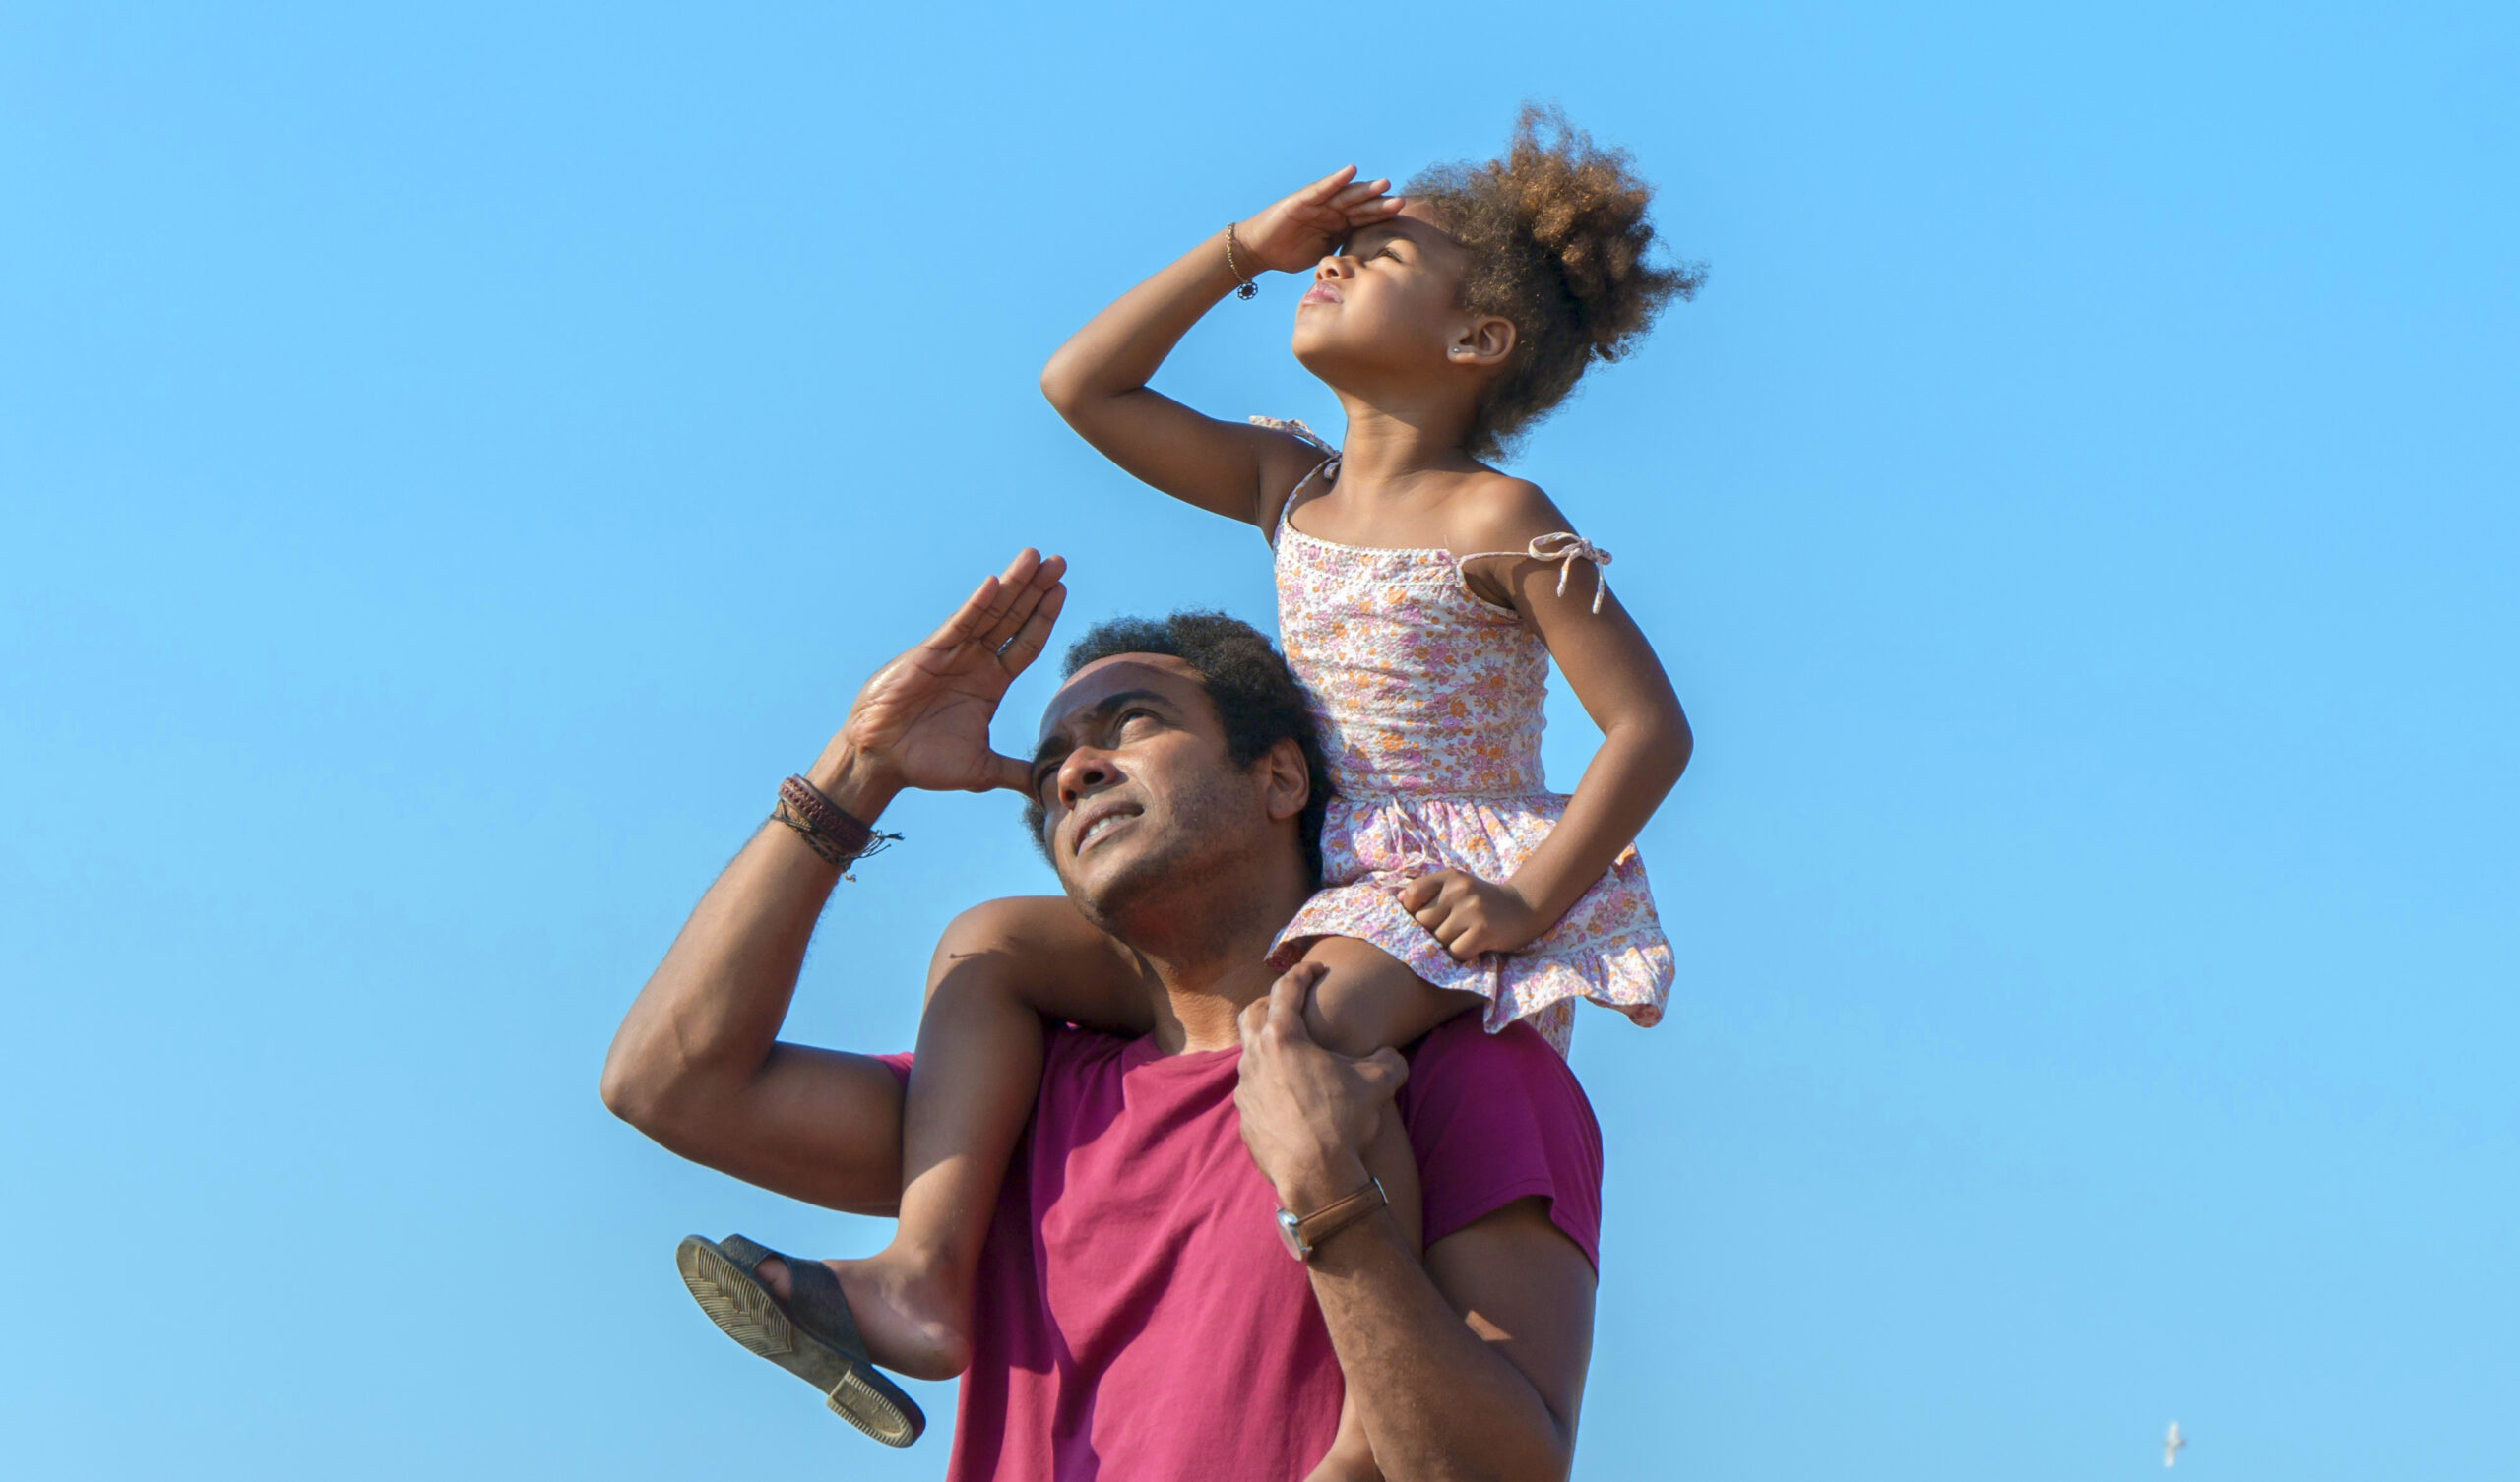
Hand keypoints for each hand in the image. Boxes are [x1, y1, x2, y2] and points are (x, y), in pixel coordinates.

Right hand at [809, 549, 1066, 809]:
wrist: (882, 760)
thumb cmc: (926, 763)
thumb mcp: (982, 769)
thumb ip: (1016, 773)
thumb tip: (1049, 790)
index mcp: (991, 683)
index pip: (1025, 644)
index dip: (1044, 617)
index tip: (1062, 590)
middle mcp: (975, 662)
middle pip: (1013, 618)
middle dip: (1035, 590)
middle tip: (1057, 561)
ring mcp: (953, 655)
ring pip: (989, 613)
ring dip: (1013, 584)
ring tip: (1035, 557)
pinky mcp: (929, 654)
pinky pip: (958, 625)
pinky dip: (977, 604)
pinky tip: (996, 583)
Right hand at [1234, 166, 1407, 275]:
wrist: (1259, 251)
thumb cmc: (1288, 254)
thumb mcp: (1323, 255)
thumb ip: (1343, 254)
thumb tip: (1367, 270)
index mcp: (1339, 224)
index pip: (1364, 219)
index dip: (1382, 217)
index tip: (1404, 217)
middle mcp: (1331, 210)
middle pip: (1360, 205)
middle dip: (1380, 203)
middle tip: (1401, 201)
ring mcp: (1318, 203)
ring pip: (1345, 194)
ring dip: (1364, 189)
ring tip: (1384, 184)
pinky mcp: (1302, 199)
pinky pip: (1322, 188)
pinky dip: (1336, 180)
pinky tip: (1351, 171)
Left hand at [1234, 963, 1410, 1212]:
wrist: (1316, 1177)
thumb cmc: (1343, 1123)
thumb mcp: (1378, 1083)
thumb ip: (1387, 1060)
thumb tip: (1392, 1057)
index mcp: (1283, 1038)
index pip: (1286, 990)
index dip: (1303, 973)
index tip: (1315, 968)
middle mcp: (1255, 1058)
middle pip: (1251, 1013)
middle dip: (1270, 1002)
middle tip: (1290, 1005)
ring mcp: (1244, 1089)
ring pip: (1249, 1054)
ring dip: (1268, 1047)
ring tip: (1292, 1055)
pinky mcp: (1243, 1117)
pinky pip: (1252, 1090)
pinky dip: (1268, 1084)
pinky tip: (1289, 1096)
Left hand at [1398, 870, 1545, 960]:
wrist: (1524, 907)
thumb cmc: (1482, 901)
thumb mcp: (1457, 887)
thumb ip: (1428, 891)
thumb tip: (1398, 901)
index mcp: (1449, 877)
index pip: (1412, 894)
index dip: (1411, 912)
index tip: (1424, 920)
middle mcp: (1459, 889)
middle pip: (1423, 922)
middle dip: (1430, 933)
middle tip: (1446, 934)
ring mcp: (1472, 909)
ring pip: (1438, 940)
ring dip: (1446, 946)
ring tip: (1460, 939)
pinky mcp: (1483, 930)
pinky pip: (1455, 952)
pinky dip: (1459, 956)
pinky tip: (1471, 947)